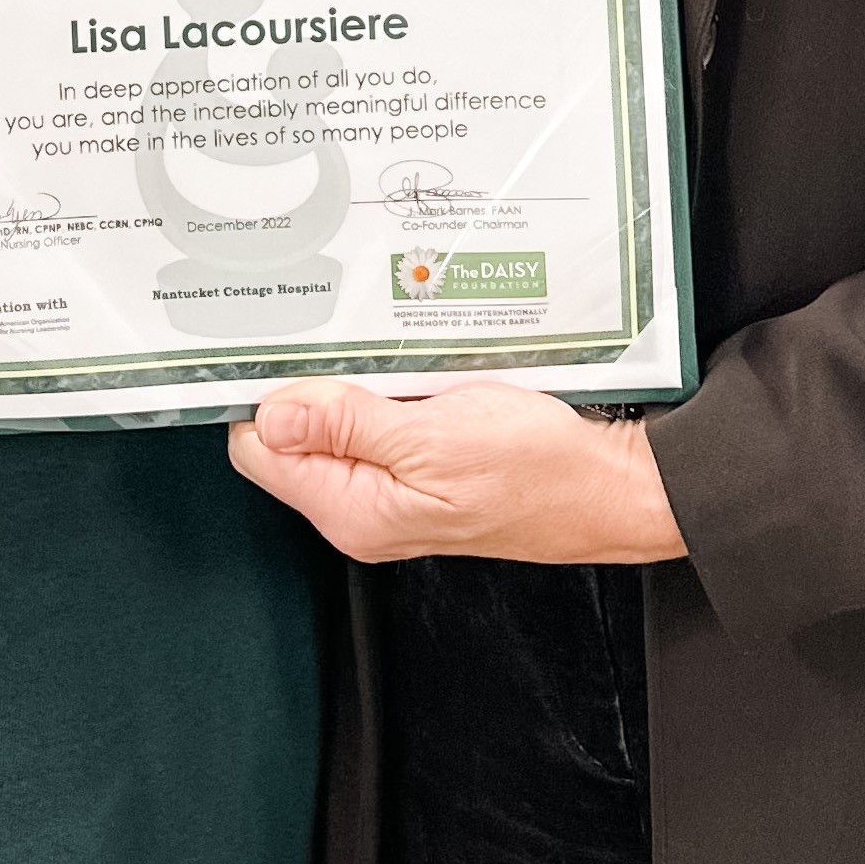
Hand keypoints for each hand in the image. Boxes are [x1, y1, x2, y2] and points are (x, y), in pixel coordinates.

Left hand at [228, 381, 687, 566]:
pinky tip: (413, 380)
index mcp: (354, 509)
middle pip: (291, 437)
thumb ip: (346, 423)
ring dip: (353, 387)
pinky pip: (372, 427)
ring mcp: (387, 493)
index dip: (268, 395)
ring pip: (332, 426)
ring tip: (396, 367)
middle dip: (312, 387)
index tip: (290, 354)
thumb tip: (272, 414)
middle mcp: (361, 510)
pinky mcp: (412, 474)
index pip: (260, 450)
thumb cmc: (539, 472)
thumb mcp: (434, 436)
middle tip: (357, 353)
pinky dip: (384, 395)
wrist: (605, 487)